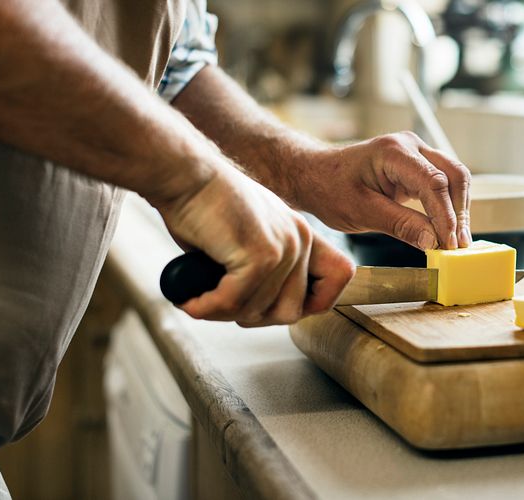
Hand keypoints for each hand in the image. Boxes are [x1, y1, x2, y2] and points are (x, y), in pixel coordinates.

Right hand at [152, 166, 354, 325]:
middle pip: (291, 311)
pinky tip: (190, 299)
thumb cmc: (204, 207)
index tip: (270, 307)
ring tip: (198, 299)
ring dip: (223, 313)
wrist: (185, 175)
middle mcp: (301, 240)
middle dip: (251, 317)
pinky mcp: (260, 255)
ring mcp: (284, 248)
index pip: (339, 276)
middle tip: (220, 307)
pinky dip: (208, 307)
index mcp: (302, 235)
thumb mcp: (246, 240)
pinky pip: (235, 302)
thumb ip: (263, 271)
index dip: (312, 302)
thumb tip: (257, 311)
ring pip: (259, 311)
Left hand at [287, 131, 471, 249]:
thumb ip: (400, 225)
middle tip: (459, 245)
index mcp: (394, 152)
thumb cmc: (331, 189)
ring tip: (457, 242)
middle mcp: (410, 146)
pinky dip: (449, 206)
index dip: (446, 215)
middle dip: (460, 212)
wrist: (315, 175)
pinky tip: (448, 230)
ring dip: (459, 210)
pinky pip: (443, 184)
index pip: (434, 183)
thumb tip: (434, 242)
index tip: (449, 243)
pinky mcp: (418, 166)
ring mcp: (417, 153)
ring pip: (454, 178)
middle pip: (454, 175)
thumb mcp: (361, 212)